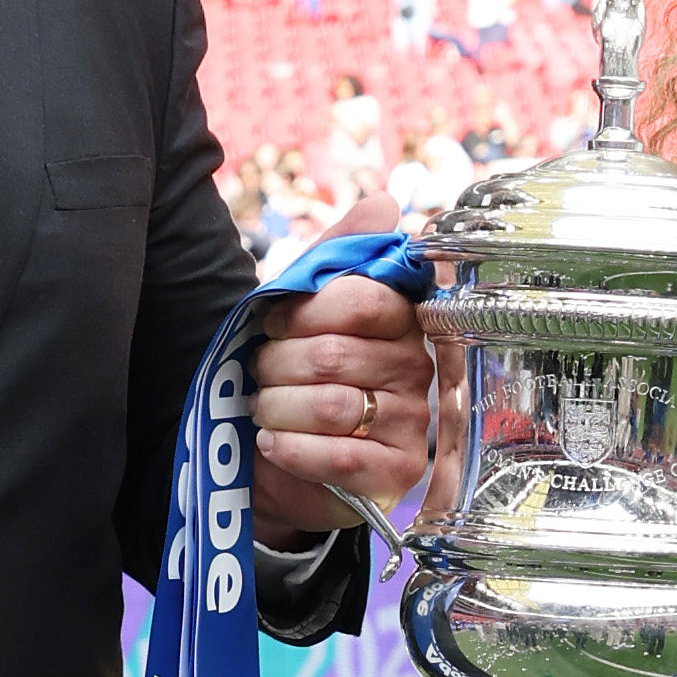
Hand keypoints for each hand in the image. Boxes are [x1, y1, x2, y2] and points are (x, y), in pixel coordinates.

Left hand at [249, 276, 435, 536]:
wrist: (273, 460)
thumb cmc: (291, 377)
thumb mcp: (303, 307)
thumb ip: (339, 253)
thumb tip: (383, 203)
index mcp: (399, 321)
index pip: (364, 300)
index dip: (305, 311)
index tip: (274, 325)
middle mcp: (415, 369)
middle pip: (335, 355)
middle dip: (278, 365)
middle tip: (262, 376)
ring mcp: (412, 424)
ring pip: (332, 406)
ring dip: (277, 408)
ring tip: (263, 411)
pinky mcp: (396, 473)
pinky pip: (339, 456)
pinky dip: (292, 449)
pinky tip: (273, 444)